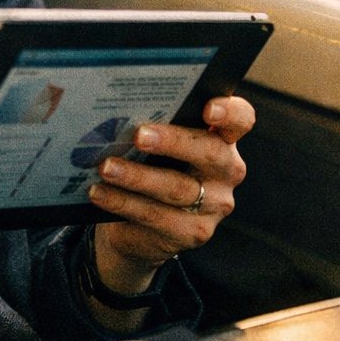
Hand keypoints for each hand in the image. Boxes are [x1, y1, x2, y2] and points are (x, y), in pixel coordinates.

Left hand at [88, 96, 251, 297]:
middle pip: (210, 152)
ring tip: (106, 167)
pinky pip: (157, 216)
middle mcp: (227, 170)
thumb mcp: (156, 144)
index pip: (240, 119)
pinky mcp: (194, 232)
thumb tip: (117, 108)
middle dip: (173, 141)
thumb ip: (153, 123)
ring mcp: (215, 204)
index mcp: (222, 137)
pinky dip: (123, 202)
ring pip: (178, 188)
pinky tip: (99, 193)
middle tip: (139, 135)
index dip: (230, 112)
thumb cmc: (149, 166)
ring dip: (137, 177)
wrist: (138, 225)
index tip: (208, 108)